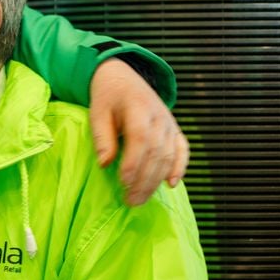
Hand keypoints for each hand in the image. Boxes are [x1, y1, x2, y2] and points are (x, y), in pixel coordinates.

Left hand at [89, 57, 188, 205]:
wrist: (124, 77)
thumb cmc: (107, 97)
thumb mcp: (97, 112)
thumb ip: (102, 137)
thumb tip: (104, 164)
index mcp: (138, 108)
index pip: (140, 139)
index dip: (133, 163)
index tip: (122, 183)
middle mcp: (159, 117)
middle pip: (157, 153)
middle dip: (144, 180)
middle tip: (131, 201)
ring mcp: (170, 123)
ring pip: (169, 156)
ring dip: (156, 180)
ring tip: (141, 199)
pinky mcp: (175, 129)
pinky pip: (183, 150)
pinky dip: (180, 167)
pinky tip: (172, 184)